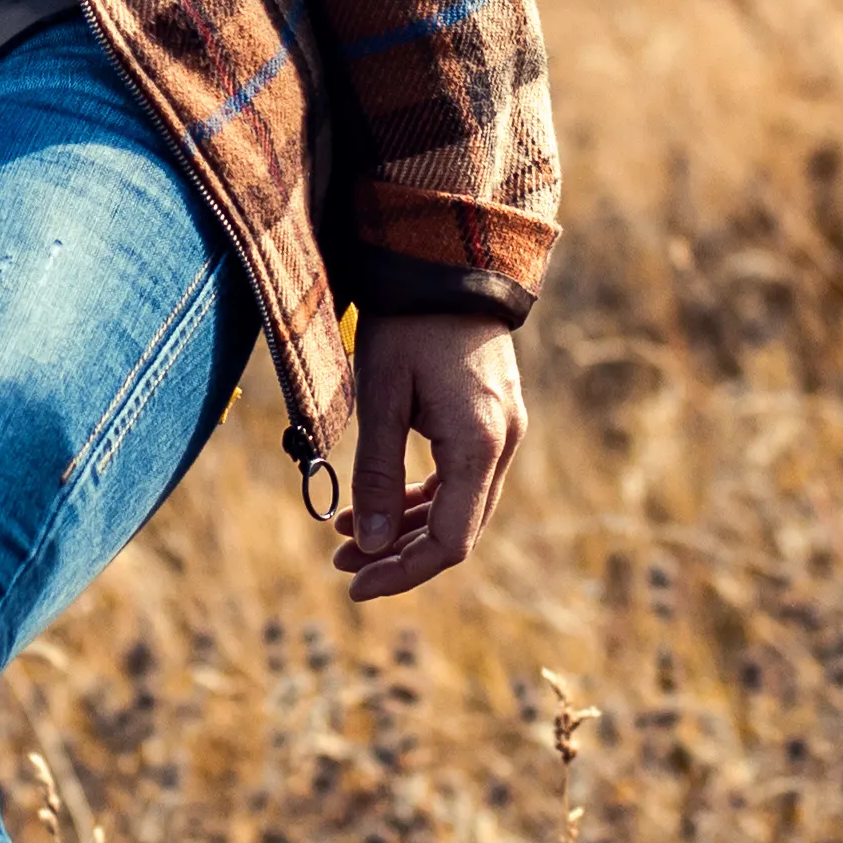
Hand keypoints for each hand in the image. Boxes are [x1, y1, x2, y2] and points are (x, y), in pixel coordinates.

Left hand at [332, 313, 526, 604]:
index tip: (354, 584)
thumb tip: (368, 543)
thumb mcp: (381, 395)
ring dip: (404, 526)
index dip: (403, 572)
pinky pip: (458, 476)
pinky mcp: (491, 417)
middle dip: (397, 554)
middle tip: (339, 562)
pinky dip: (419, 495)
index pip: (450, 541)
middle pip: (456, 529)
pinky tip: (376, 501)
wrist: (444, 259)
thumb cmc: (407, 322)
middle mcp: (503, 444)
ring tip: (344, 536)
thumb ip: (377, 473)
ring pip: (456, 504)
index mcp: (480, 445)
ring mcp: (502, 431)